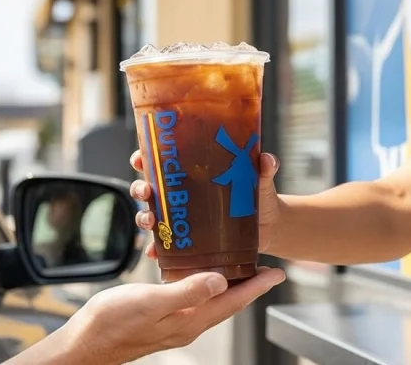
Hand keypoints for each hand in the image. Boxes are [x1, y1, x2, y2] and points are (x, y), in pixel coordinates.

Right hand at [32, 267, 286, 364]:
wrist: (83, 344)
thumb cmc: (112, 324)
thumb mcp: (152, 303)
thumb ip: (187, 292)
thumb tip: (221, 280)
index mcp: (190, 321)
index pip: (234, 302)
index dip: (257, 286)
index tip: (277, 273)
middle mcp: (187, 324)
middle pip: (228, 303)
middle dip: (249, 285)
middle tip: (265, 268)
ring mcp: (174, 323)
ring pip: (212, 302)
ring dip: (229, 285)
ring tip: (241, 269)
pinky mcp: (161, 318)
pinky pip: (193, 300)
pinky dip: (203, 285)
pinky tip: (199, 275)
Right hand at [130, 150, 282, 258]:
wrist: (270, 226)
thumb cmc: (260, 196)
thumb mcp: (260, 181)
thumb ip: (264, 170)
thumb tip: (267, 160)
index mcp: (195, 173)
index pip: (163, 161)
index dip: (146, 158)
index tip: (140, 159)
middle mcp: (183, 194)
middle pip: (150, 188)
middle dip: (140, 188)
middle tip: (145, 192)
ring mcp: (184, 218)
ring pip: (152, 215)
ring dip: (144, 218)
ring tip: (149, 222)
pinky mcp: (189, 241)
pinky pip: (166, 246)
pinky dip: (157, 249)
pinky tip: (154, 253)